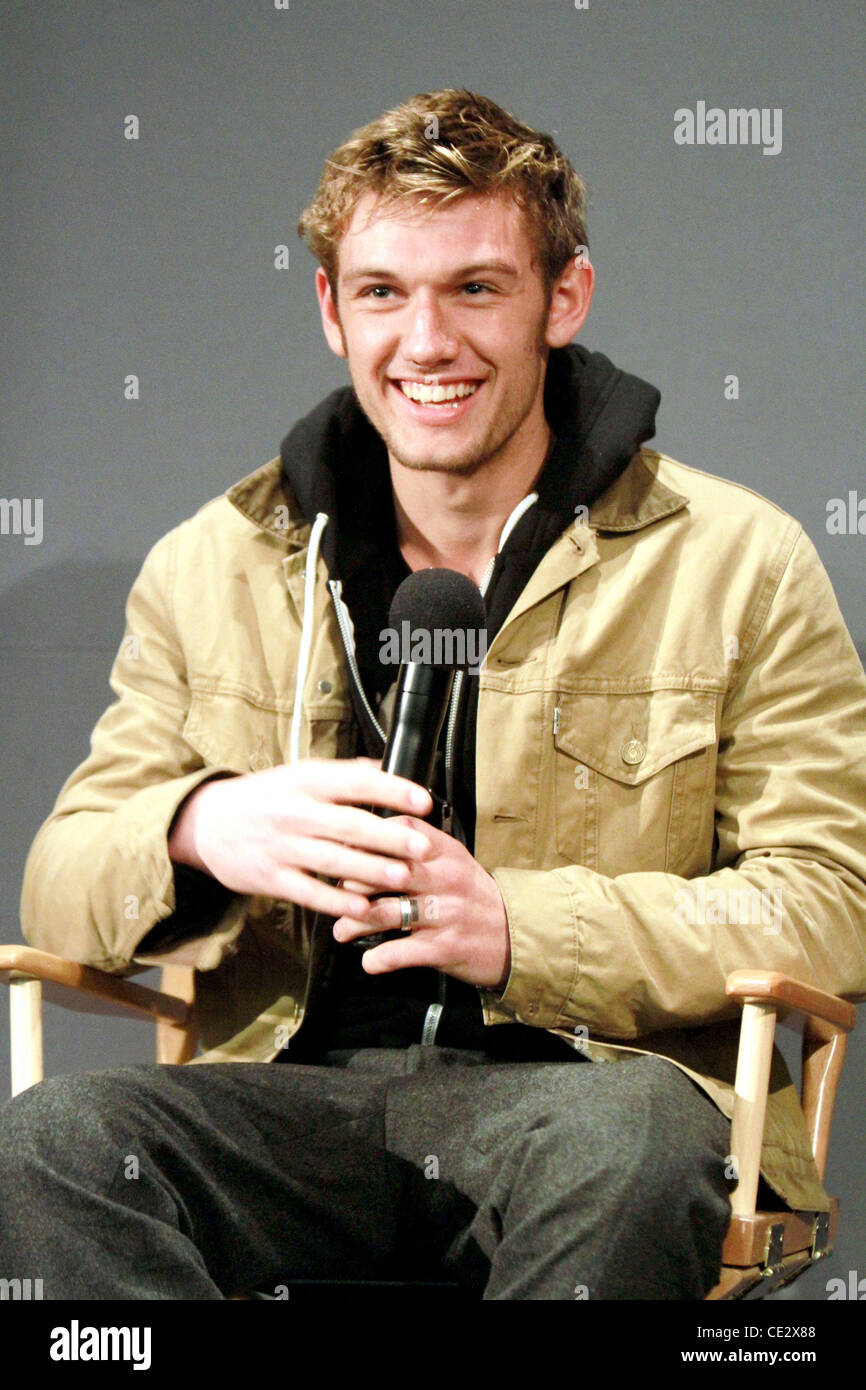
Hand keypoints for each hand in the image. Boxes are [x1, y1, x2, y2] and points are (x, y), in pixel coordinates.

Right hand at [168, 758, 433, 918]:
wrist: (207, 823)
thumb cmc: (265, 798)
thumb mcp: (300, 774)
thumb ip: (344, 774)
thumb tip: (388, 767)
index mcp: (307, 781)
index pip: (356, 781)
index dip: (392, 790)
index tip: (422, 801)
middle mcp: (295, 811)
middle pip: (349, 824)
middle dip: (389, 836)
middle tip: (422, 846)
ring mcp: (282, 846)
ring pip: (332, 860)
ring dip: (370, 870)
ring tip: (401, 877)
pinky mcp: (271, 877)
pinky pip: (308, 892)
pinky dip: (336, 901)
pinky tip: (361, 906)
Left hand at [333, 818, 510, 990]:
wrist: (517, 936)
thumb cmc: (474, 899)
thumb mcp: (454, 864)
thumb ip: (418, 852)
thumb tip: (367, 848)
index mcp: (446, 852)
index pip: (401, 831)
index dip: (368, 837)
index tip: (345, 848)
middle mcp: (444, 878)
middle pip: (386, 871)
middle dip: (353, 882)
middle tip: (336, 894)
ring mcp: (444, 913)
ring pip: (385, 912)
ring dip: (355, 922)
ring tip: (341, 930)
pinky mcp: (445, 947)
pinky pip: (400, 952)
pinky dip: (378, 959)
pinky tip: (369, 961)